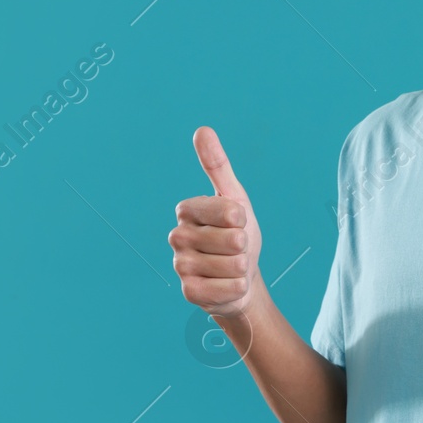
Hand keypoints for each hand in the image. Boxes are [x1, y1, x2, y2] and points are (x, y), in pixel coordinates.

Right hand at [169, 126, 262, 318]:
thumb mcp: (235, 197)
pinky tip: (227, 284)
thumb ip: (218, 165)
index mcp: (187, 210)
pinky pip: (227, 289)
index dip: (242, 219)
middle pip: (234, 240)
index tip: (236, 222)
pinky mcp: (189, 292)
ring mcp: (180, 266)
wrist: (238, 277)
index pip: (229, 211)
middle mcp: (177, 236)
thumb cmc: (237, 233)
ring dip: (241, 268)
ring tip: (231, 266)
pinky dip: (236, 288)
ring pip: (233, 265)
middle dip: (245, 246)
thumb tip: (202, 130)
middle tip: (235, 248)